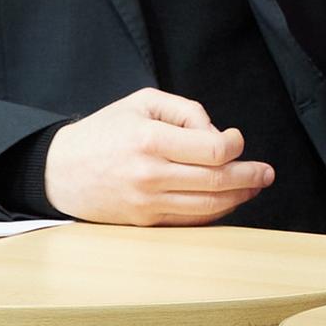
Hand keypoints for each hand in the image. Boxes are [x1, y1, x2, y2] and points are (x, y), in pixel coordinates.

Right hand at [42, 88, 273, 224]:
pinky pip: (190, 220)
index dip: (235, 146)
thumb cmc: (104, 131)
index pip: (212, 151)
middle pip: (216, 181)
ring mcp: (147, 203)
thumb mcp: (142, 103)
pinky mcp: (144, 222)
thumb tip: (216, 134)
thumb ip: (185, 111)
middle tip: (267, 173)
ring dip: (238, 197)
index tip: (237, 140)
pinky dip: (214, 212)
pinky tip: (227, 201)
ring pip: (208, 206)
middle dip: (249, 177)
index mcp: (150, 140)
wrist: (59, 171)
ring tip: (254, 187)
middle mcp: (150, 175)